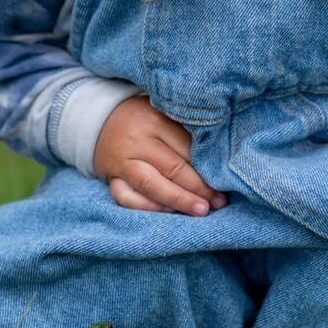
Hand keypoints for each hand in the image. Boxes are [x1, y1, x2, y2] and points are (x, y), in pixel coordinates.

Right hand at [92, 96, 224, 215]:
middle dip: (199, 188)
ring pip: (151, 185)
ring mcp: (122, 162)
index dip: (208, 168)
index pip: (187, 149)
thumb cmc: (146, 117)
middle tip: (219, 201)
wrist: (101, 119)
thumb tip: (220, 158)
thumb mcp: (166, 114)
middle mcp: (138, 142)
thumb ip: (187, 131)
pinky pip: (126, 197)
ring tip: (201, 210)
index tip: (226, 181)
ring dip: (178, 200)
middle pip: (172, 169)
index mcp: (155, 122)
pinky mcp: (111, 178)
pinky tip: (169, 213)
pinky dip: (147, 207)